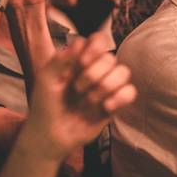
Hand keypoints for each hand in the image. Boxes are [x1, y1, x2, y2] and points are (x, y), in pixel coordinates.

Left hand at [23, 33, 136, 158]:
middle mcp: (96, 71)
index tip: (81, 62)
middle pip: (110, 58)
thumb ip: (60, 59)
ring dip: (106, 86)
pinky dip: (120, 98)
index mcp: (79, 60)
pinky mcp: (114, 104)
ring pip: (124, 72)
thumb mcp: (45, 79)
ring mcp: (106, 87)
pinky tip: (105, 106)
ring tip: (90, 100)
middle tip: (77, 89)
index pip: (98, 41)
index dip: (95, 48)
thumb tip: (79, 42)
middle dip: (93, 74)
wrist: (50, 135)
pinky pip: (130, 92)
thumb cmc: (45, 105)